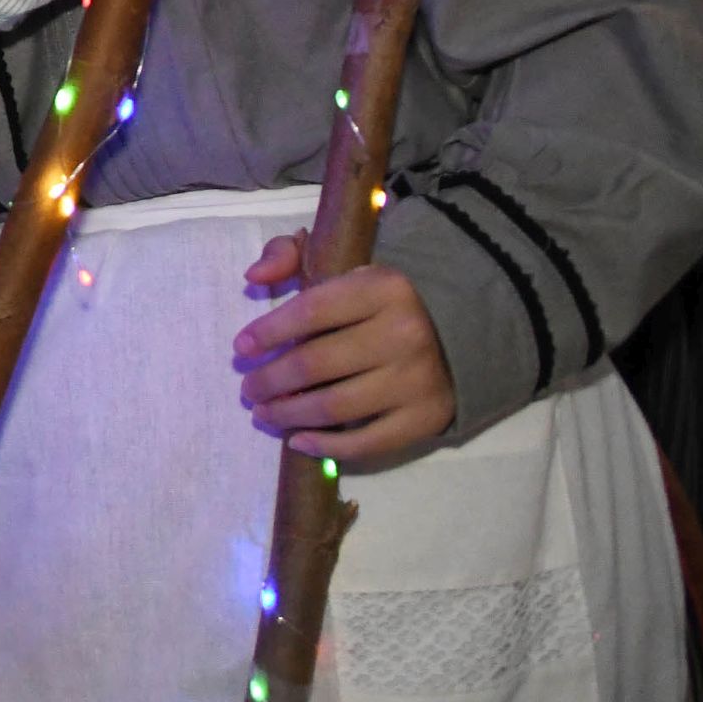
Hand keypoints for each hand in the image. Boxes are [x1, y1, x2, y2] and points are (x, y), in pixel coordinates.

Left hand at [235, 231, 458, 463]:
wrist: (462, 329)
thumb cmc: (382, 297)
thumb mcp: (342, 262)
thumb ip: (290, 255)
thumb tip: (254, 275)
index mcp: (381, 289)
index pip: (311, 311)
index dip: (269, 331)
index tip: (241, 347)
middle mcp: (403, 333)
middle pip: (316, 363)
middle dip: (270, 380)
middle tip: (248, 389)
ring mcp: (417, 380)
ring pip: (336, 405)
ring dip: (289, 414)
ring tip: (264, 413)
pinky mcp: (427, 417)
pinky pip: (369, 442)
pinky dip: (328, 446)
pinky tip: (298, 441)